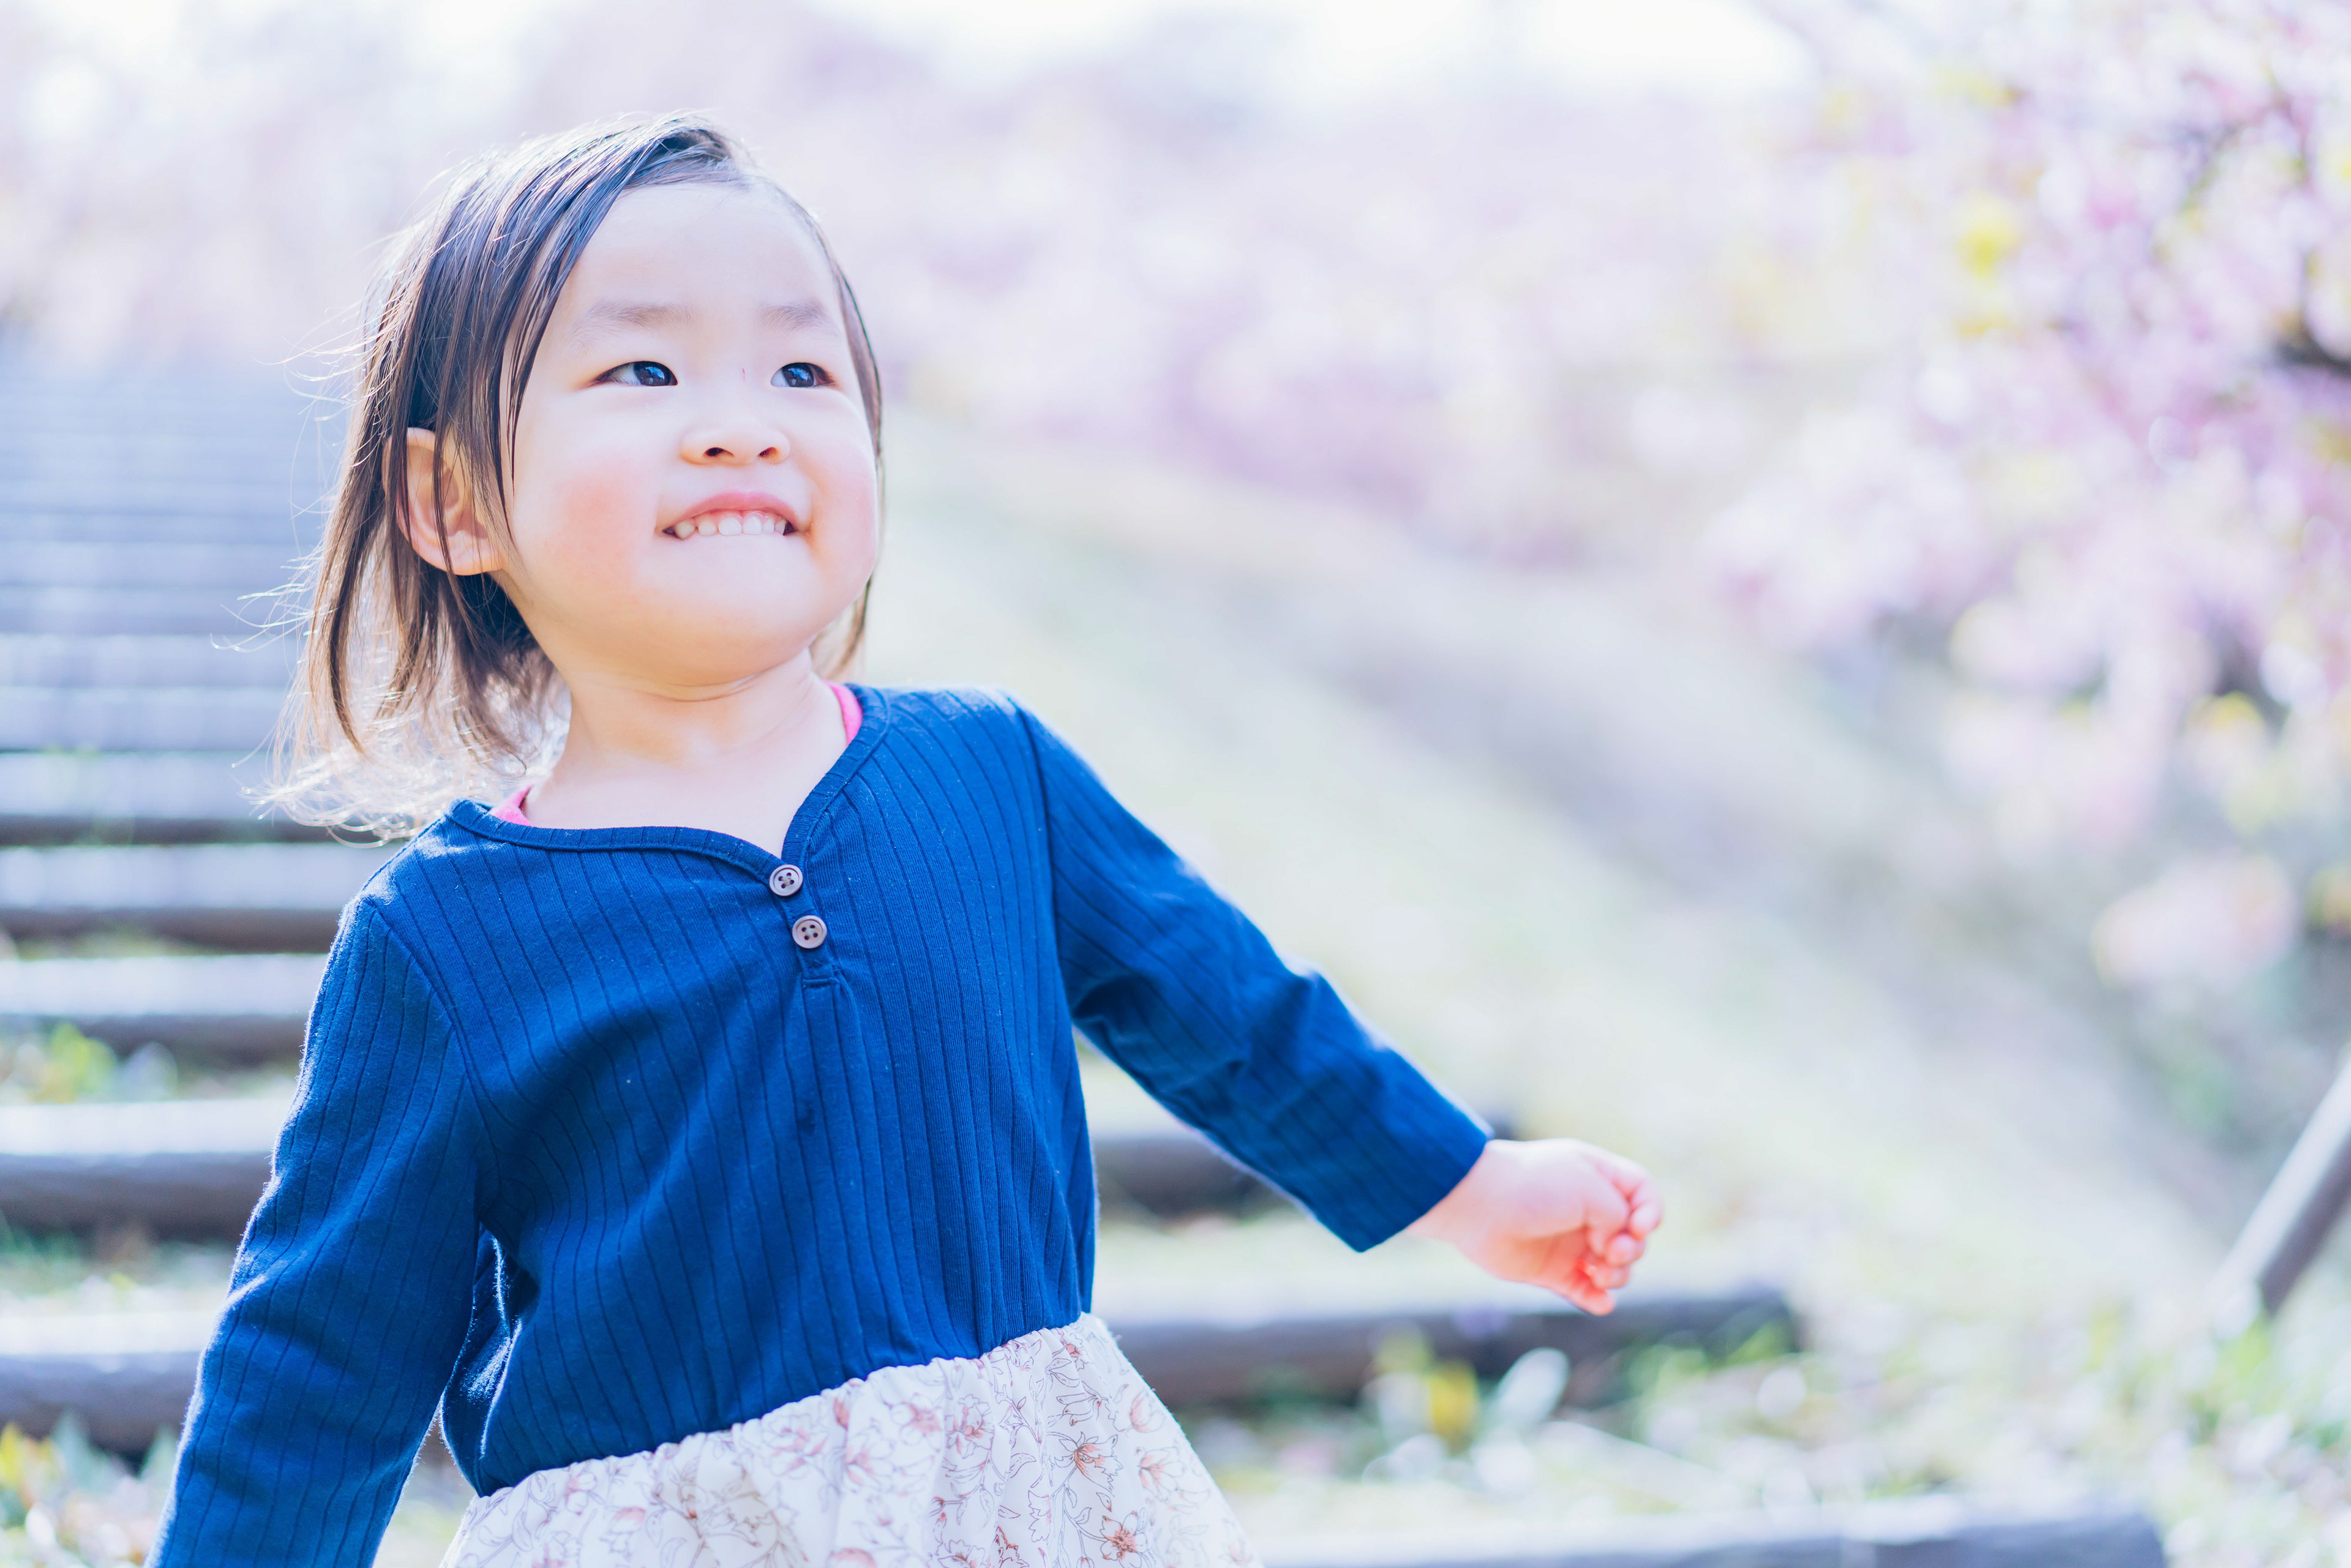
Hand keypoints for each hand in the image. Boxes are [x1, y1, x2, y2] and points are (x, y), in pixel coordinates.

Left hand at [1404, 1138, 1660, 1314]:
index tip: (1638, 1226)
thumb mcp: (1589, 1187)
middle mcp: (1587, 1210)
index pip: (1642, 1194)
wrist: (1479, 1206)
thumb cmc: (1533, 1187)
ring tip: (1597, 1273)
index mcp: (1597, 1177)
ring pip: (1615, 1268)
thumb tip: (1612, 1246)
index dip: (1651, 1213)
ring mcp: (1571, 1242)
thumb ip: (1617, 1214)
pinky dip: (1598, 1300)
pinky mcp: (1553, 1271)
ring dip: (1617, 1276)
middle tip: (1608, 1251)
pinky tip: (1600, 1302)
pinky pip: (1586, 1291)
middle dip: (1631, 1249)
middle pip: (1633, 1237)